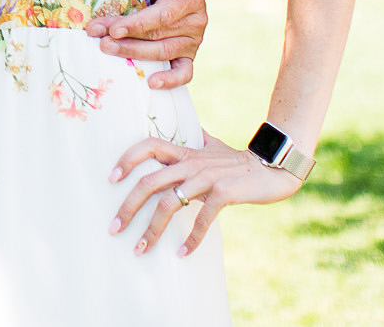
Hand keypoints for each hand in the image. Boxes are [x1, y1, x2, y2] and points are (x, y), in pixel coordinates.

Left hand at [83, 0, 205, 88]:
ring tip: (106, 49)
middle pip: (158, 36)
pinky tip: (151, 83)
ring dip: (134, 54)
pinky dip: (171, 80)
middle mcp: (196, 20)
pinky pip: (184, 71)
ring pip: (164, 53)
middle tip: (98, 39)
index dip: (138, 24)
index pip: (163, 15)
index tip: (112, 29)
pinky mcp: (189, 54)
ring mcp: (193, 40)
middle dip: (126, 38)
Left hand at [108, 129, 299, 256]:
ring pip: (169, 203)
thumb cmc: (238, 160)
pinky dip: (191, 238)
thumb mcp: (212, 145)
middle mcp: (191, 164)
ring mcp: (206, 178)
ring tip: (140, 249)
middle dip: (128, 207)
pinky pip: (201, 219)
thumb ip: (196, 140)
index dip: (127, 159)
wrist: (273, 167)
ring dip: (152, 229)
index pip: (148, 145)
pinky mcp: (224, 194)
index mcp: (184, 153)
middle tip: (114, 228)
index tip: (111, 178)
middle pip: (149, 182)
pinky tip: (182, 253)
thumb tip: (187, 131)